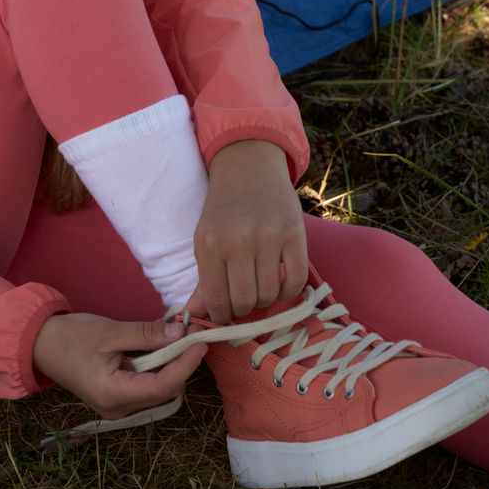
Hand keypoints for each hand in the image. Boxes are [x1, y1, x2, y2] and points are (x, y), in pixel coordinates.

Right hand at [32, 312, 208, 418]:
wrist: (39, 345)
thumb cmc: (70, 337)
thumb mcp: (110, 331)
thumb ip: (147, 335)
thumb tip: (181, 333)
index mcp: (113, 394)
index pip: (164, 385)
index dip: (186, 364)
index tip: (201, 341)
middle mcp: (118, 409)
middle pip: (164, 390)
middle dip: (181, 362)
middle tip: (191, 333)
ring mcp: (117, 407)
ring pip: (158, 389)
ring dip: (170, 364)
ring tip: (177, 337)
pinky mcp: (116, 399)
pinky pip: (146, 386)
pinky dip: (156, 368)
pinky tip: (159, 348)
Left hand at [191, 139, 308, 323]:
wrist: (249, 169)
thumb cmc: (223, 210)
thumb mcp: (205, 241)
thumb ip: (202, 282)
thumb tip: (192, 319)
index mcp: (209, 244)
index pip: (217, 301)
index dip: (223, 315)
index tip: (226, 313)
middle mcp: (238, 240)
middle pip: (246, 302)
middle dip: (244, 310)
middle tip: (244, 300)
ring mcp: (269, 237)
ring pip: (270, 294)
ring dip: (266, 300)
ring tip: (260, 288)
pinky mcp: (295, 234)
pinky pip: (296, 281)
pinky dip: (289, 291)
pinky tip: (279, 283)